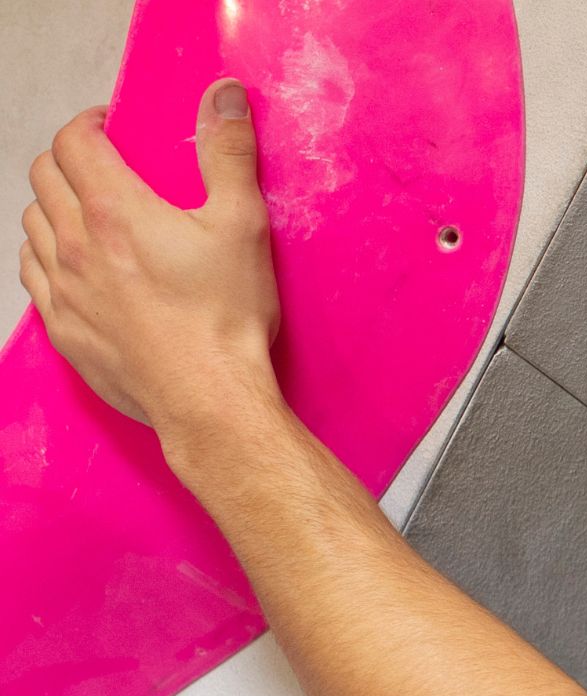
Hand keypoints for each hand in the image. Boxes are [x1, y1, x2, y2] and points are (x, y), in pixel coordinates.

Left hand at [19, 78, 282, 430]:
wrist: (208, 397)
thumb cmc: (226, 315)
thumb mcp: (242, 225)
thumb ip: (228, 153)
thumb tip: (224, 95)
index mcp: (115, 211)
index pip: (72, 142)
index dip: (89, 124)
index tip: (110, 127)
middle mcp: (75, 244)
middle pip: (44, 177)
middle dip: (69, 159)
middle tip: (103, 164)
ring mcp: (62, 288)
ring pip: (32, 223)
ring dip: (54, 205)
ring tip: (90, 212)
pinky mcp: (62, 327)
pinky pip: (32, 274)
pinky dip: (47, 254)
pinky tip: (76, 262)